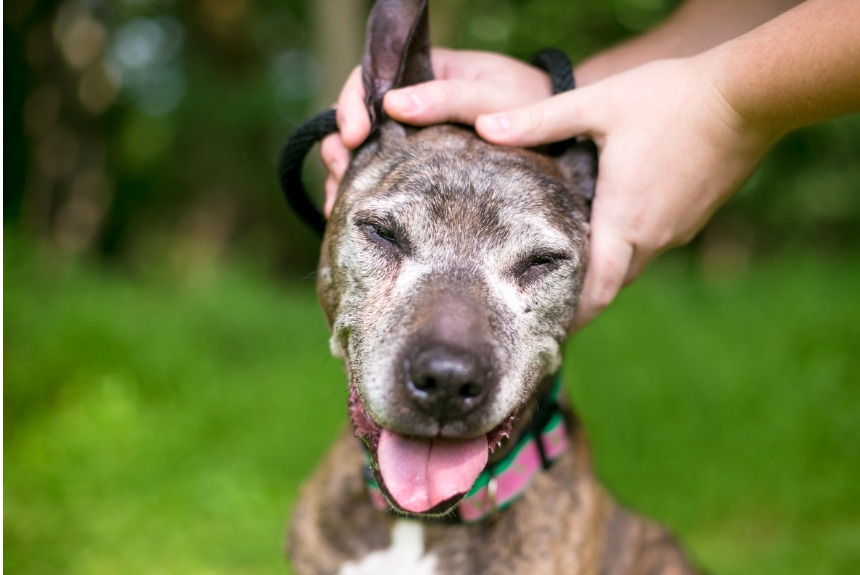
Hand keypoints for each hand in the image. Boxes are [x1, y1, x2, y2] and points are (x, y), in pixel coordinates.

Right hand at [320, 49, 552, 214]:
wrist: (559, 132)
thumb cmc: (528, 103)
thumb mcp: (491, 96)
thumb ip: (447, 98)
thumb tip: (393, 104)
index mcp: (421, 73)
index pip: (367, 79)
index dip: (350, 106)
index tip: (354, 136)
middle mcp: (409, 104)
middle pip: (356, 120)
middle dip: (340, 148)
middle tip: (340, 176)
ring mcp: (412, 137)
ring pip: (363, 152)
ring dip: (344, 176)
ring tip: (338, 204)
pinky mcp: (419, 166)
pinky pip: (382, 175)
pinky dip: (365, 192)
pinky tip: (355, 214)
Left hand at [474, 57, 777, 329]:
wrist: (749, 95)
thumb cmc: (672, 98)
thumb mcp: (598, 105)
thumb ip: (540, 120)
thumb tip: (485, 126)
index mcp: (625, 220)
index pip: (597, 290)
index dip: (572, 316)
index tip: (546, 330)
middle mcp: (654, 236)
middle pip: (612, 282)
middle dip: (583, 296)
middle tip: (547, 297)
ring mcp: (679, 228)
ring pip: (633, 262)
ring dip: (606, 267)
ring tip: (573, 262)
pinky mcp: (695, 215)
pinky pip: (655, 242)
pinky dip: (630, 244)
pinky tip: (614, 221)